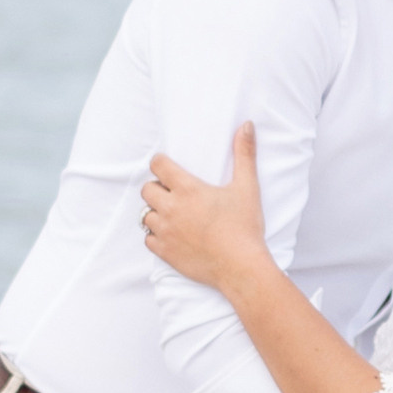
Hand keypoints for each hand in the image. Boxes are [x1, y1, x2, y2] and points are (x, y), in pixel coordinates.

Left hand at [142, 124, 271, 289]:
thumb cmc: (245, 227)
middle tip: (174, 193)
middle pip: (147, 189)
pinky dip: (156, 235)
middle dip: (157, 188)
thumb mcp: (247, 187)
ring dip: (156, 212)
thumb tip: (246, 125)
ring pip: (145, 214)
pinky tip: (172, 235)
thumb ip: (244, 154)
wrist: (240, 267)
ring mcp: (165, 231)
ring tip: (173, 215)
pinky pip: (148, 239)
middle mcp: (171, 208)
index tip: (169, 168)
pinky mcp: (164, 252)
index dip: (162, 163)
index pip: (158, 165)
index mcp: (187, 189)